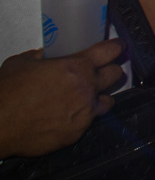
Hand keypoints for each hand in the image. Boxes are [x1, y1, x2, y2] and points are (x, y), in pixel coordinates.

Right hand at [0, 41, 124, 156]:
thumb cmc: (7, 93)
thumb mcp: (22, 63)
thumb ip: (40, 56)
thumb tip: (46, 55)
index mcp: (76, 67)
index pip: (109, 52)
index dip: (116, 47)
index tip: (118, 47)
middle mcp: (86, 88)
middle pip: (115, 75)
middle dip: (111, 71)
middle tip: (104, 71)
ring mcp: (84, 113)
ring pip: (108, 101)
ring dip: (101, 96)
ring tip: (90, 96)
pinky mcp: (77, 132)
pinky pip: (89, 122)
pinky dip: (83, 117)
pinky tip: (70, 116)